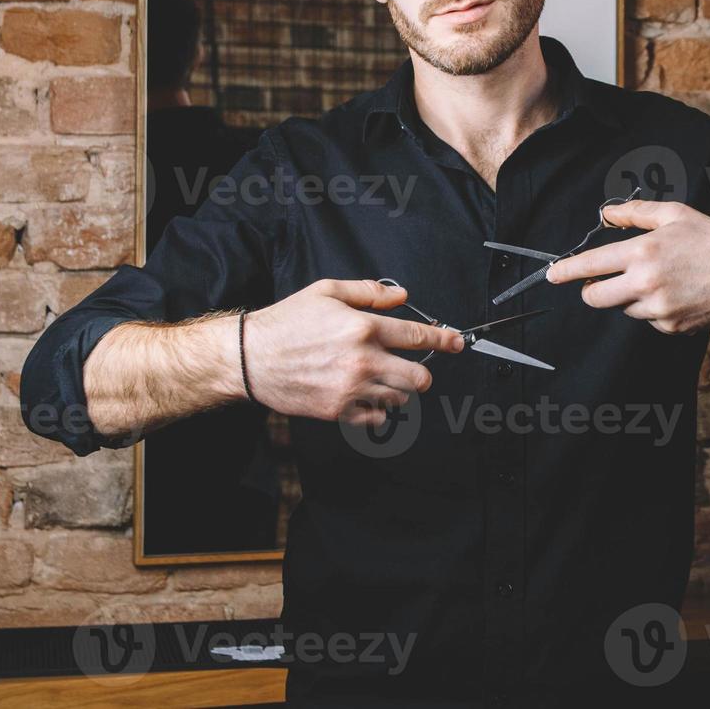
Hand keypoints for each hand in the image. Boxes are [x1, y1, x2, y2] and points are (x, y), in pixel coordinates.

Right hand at [241, 279, 464, 425]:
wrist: (252, 359)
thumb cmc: (286, 323)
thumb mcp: (326, 292)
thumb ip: (368, 292)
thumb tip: (400, 295)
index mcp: (362, 328)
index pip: (417, 335)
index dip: (444, 339)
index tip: (457, 342)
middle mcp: (363, 360)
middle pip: (418, 376)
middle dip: (422, 371)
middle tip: (411, 366)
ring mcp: (352, 389)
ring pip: (399, 398)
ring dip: (398, 389)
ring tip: (381, 378)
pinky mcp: (339, 411)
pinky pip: (378, 418)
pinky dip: (378, 409)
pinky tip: (366, 394)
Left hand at [544, 199, 709, 334]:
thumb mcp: (675, 214)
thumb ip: (636, 213)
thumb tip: (607, 214)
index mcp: (643, 253)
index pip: (590, 265)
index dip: (566, 271)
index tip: (552, 274)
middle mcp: (646, 284)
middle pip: (595, 298)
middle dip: (590, 290)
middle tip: (598, 281)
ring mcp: (658, 309)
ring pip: (623, 308)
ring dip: (628, 298)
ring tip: (656, 280)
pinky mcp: (671, 327)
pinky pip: (647, 319)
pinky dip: (652, 309)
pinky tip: (674, 294)